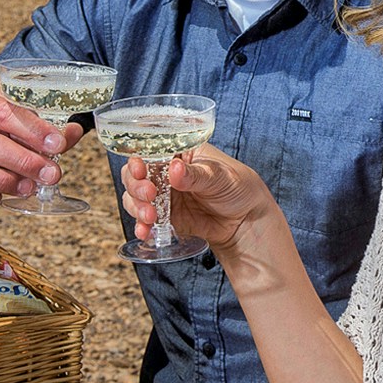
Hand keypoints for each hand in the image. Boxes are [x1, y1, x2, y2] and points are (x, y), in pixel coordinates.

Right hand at [121, 144, 275, 252]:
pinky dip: (141, 226)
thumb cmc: (238, 187)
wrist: (246, 220)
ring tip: (150, 217)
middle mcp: (167, 172)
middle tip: (149, 195)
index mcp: (180, 153)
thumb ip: (196, 175)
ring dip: (137, 207)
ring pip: (135, 197)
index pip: (151, 151)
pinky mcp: (165, 216)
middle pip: (136, 175)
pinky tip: (145, 231)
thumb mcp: (220, 177)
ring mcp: (164, 195)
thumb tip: (174, 168)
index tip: (140, 170)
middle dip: (136, 185)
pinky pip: (144, 220)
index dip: (139, 160)